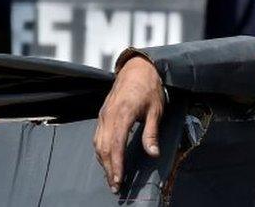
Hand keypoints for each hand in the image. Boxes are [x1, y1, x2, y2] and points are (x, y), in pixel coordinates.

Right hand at [93, 56, 164, 192]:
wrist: (138, 68)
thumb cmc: (149, 87)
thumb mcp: (156, 109)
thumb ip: (152, 133)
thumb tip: (153, 154)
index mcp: (122, 114)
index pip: (116, 146)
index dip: (116, 165)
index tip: (119, 180)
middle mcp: (108, 116)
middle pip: (104, 148)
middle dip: (109, 169)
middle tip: (115, 186)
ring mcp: (103, 115)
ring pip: (98, 144)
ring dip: (103, 162)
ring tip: (111, 177)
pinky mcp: (102, 114)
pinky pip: (98, 136)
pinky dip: (101, 151)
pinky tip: (106, 159)